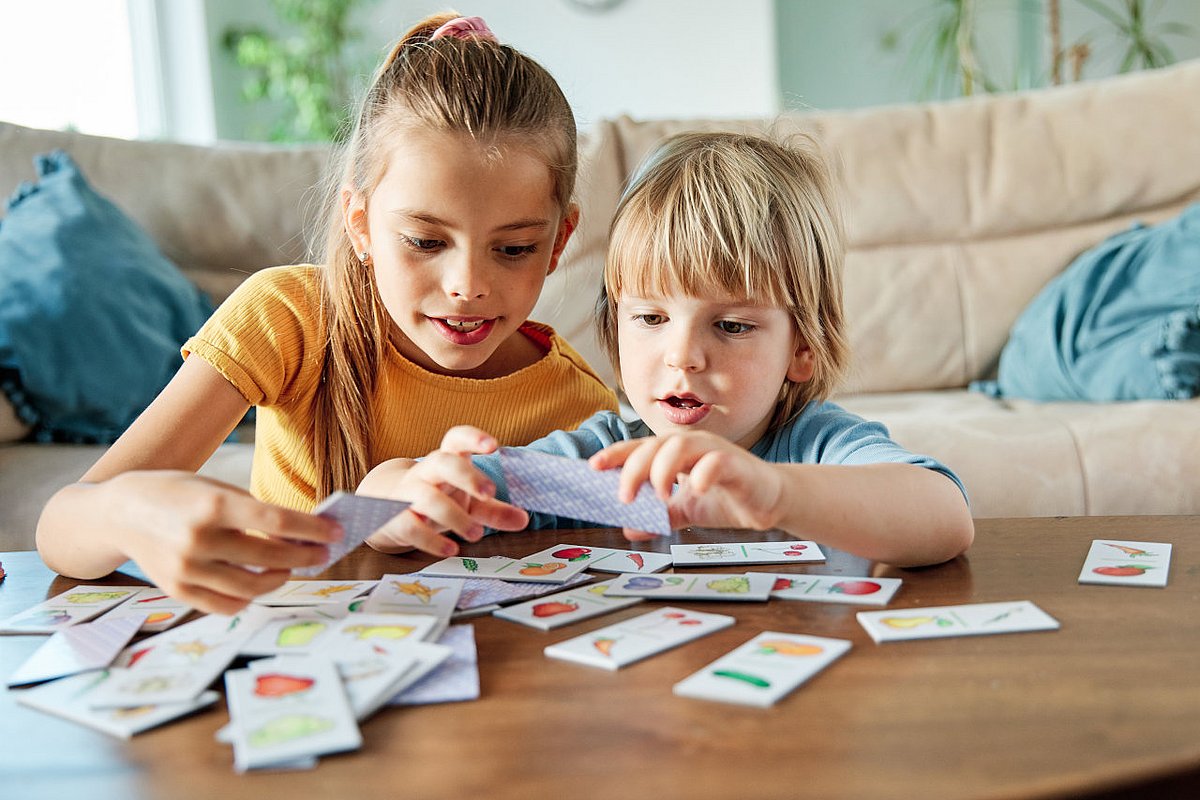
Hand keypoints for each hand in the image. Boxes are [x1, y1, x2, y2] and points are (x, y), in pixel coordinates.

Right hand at [107, 471, 342, 614]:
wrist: (120, 512)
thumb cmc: (177, 494)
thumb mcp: (216, 487)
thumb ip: (254, 510)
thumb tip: (301, 533)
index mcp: (213, 505)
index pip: (277, 521)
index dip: (313, 529)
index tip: (336, 532)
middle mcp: (198, 539)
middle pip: (269, 558)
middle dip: (305, 556)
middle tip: (323, 553)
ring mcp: (186, 570)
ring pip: (252, 587)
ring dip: (281, 578)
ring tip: (292, 566)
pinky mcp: (177, 591)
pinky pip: (227, 604)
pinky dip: (250, 596)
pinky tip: (261, 581)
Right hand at [364, 426, 527, 555]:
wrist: (386, 510)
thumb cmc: (437, 498)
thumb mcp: (468, 502)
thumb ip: (494, 509)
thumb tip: (524, 520)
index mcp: (448, 461)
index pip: (456, 438)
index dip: (473, 438)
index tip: (493, 445)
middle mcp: (427, 472)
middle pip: (443, 463)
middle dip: (467, 476)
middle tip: (490, 493)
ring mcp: (409, 494)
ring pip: (428, 498)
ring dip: (455, 516)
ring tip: (478, 534)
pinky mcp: (396, 519)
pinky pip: (411, 526)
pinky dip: (432, 541)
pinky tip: (452, 550)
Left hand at [589, 432, 785, 537]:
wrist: (769, 502)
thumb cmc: (727, 497)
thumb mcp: (687, 510)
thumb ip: (661, 516)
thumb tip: (629, 527)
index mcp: (677, 453)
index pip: (640, 448)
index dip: (617, 455)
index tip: (593, 467)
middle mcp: (693, 446)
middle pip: (656, 445)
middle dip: (635, 468)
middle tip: (623, 497)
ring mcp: (715, 452)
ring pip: (682, 446)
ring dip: (663, 468)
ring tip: (657, 496)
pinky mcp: (738, 465)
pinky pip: (718, 461)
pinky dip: (704, 473)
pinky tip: (695, 489)